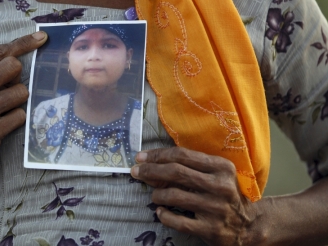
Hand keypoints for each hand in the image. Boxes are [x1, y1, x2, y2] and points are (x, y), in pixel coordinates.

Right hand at [0, 32, 46, 191]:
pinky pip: (21, 115)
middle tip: (8, 89)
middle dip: (18, 76)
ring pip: (21, 91)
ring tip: (2, 112)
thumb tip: (15, 60)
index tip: (42, 37)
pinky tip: (2, 126)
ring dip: (18, 101)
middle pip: (13, 66)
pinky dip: (17, 120)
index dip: (23, 43)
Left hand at [131, 147, 261, 245]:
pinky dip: (164, 215)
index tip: (140, 157)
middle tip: (135, 172)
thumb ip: (189, 167)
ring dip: (157, 194)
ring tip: (154, 195)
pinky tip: (160, 212)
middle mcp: (220, 185)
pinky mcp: (211, 229)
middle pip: (176, 172)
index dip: (158, 155)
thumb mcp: (215, 175)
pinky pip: (178, 221)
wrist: (248, 226)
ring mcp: (216, 208)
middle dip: (151, 170)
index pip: (182, 155)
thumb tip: (151, 163)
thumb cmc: (224, 194)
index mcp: (221, 167)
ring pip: (174, 196)